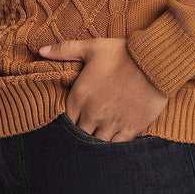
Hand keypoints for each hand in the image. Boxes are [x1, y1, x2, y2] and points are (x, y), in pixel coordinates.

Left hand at [38, 37, 168, 140]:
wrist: (154, 62)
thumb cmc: (122, 53)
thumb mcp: (91, 47)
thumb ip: (64, 50)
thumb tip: (40, 50)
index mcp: (79, 96)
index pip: (65, 121)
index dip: (68, 121)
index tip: (74, 118)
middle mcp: (92, 114)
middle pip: (79, 135)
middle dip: (81, 133)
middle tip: (87, 128)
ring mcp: (111, 124)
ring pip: (96, 143)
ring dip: (97, 139)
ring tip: (99, 134)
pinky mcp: (130, 129)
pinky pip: (116, 146)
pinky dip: (113, 144)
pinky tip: (114, 137)